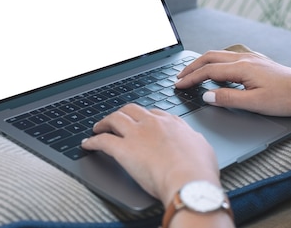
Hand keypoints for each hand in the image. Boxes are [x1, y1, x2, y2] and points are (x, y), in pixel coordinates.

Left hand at [81, 104, 220, 205]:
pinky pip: (102, 141)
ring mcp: (137, 134)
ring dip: (104, 122)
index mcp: (173, 123)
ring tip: (98, 127)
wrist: (189, 181)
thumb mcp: (203, 148)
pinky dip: (93, 141)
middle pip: (132, 109)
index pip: (154, 113)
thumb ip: (194, 141)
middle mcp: (153, 123)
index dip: (144, 116)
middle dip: (122, 113)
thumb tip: (194, 141)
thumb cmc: (199, 170)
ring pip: (115, 119)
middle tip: (117, 120)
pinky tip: (88, 144)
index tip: (141, 121)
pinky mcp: (123, 149)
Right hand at [176, 49, 290, 114]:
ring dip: (202, 63)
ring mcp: (251, 58)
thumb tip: (207, 96)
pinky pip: (228, 57)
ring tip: (192, 72)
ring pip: (219, 55)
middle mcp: (244, 59)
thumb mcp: (255, 103)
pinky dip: (215, 62)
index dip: (190, 78)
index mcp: (241, 68)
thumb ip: (229, 99)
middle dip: (192, 67)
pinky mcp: (257, 61)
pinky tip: (216, 71)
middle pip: (210, 58)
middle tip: (179, 77)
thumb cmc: (286, 98)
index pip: (208, 71)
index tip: (178, 85)